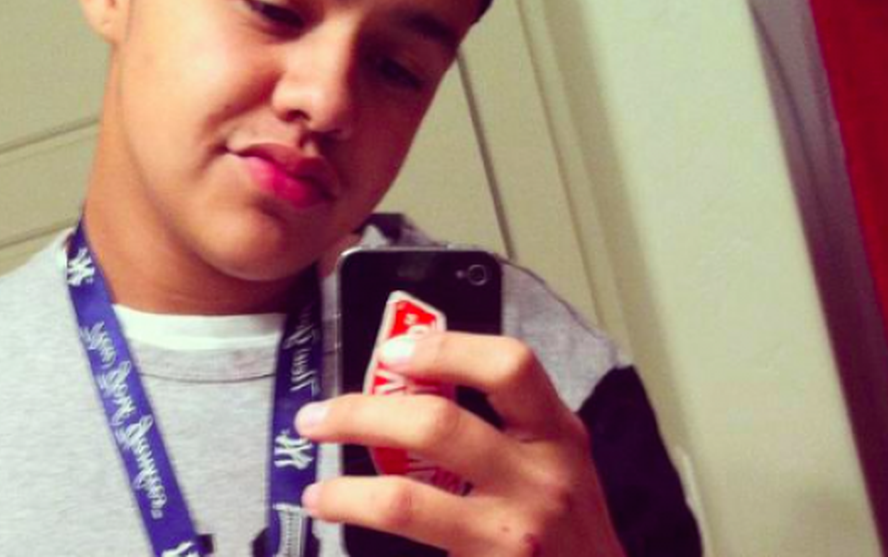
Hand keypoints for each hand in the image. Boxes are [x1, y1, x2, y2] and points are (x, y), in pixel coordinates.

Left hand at [296, 331, 625, 555]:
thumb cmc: (570, 528)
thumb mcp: (556, 461)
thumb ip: (506, 422)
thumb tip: (411, 384)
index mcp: (557, 435)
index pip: (509, 366)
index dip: (446, 350)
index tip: (393, 352)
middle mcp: (541, 481)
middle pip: (438, 426)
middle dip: (362, 415)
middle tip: (317, 417)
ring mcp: (516, 536)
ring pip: (407, 502)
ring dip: (348, 492)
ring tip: (318, 491)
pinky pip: (411, 545)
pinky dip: (366, 533)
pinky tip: (346, 527)